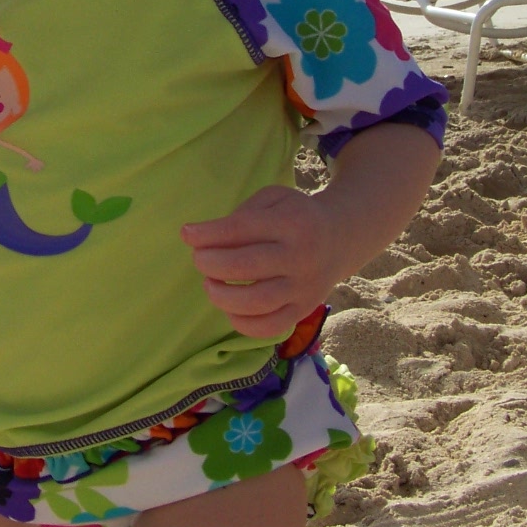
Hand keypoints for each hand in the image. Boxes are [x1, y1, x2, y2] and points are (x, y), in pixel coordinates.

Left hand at [181, 185, 346, 342]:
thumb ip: (242, 214)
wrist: (339, 240)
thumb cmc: (294, 216)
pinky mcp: (303, 310)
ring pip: (256, 302)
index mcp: (293, 223)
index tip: (187, 233)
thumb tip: (203, 238)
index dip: (209, 233)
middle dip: (211, 263)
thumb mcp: (274, 198)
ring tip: (210, 284)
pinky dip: (242, 323)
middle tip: (199, 259)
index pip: (243, 229)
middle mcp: (301, 257)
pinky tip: (229, 308)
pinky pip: (269, 327)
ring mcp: (304, 288)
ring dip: (222, 296)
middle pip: (246, 266)